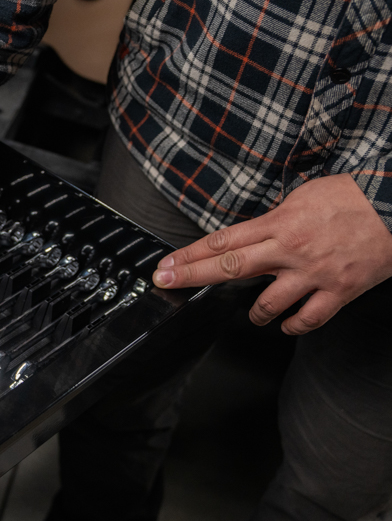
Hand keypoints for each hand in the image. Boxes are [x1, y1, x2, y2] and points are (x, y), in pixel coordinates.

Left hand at [152, 174, 391, 333]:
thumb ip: (275, 218)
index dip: (189, 255)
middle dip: (192, 276)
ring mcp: (314, 273)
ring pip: (267, 304)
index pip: (222, 240)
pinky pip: (308, 319)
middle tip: (167, 282)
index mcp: (280, 222)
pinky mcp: (340, 290)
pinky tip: (288, 324)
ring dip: (255, 313)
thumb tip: (252, 233)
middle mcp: (290, 249)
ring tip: (255, 315)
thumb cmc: (356, 195)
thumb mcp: (304, 196)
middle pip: (229, 267)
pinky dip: (293, 326)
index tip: (165, 265)